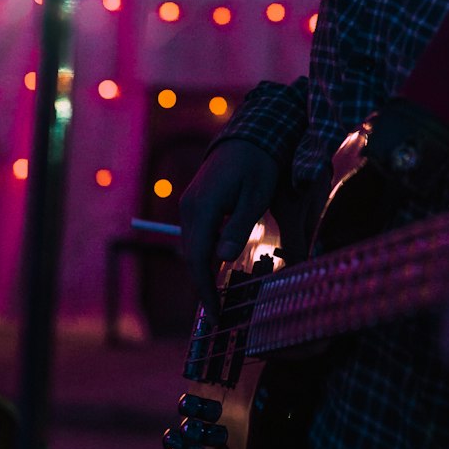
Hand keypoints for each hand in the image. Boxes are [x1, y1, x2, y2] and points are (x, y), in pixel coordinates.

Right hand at [179, 139, 280, 321]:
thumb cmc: (258, 163)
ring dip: (203, 270)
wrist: (249, 135)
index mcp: (203, 207)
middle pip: (191, 256)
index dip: (205, 289)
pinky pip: (196, 235)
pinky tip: (219, 265)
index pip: (199, 258)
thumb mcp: (256, 196)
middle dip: (203, 285)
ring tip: (219, 296)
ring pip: (192, 247)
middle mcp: (189, 207)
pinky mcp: (195, 202)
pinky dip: (205, 253)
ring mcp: (189, 204)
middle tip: (220, 312)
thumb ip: (239, 227)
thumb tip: (223, 258)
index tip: (216, 314)